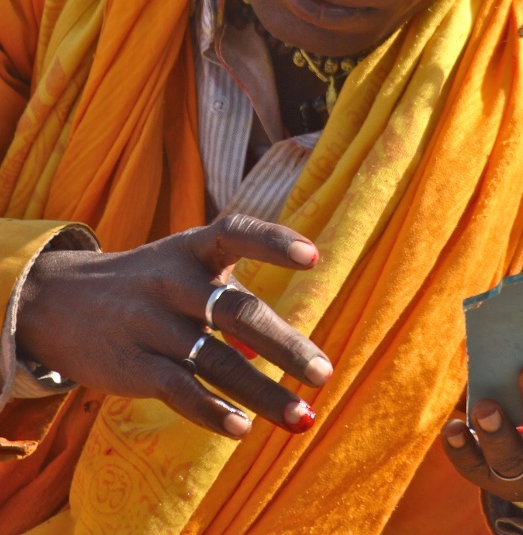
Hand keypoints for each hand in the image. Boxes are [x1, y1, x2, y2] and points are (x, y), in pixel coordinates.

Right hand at [16, 214, 331, 438]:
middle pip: (238, 311)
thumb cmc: (149, 282)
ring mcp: (151, 323)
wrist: (59, 300)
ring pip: (217, 360)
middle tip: (324, 373)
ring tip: (301, 417)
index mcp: (193, 248)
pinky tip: (241, 428)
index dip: (274, 242)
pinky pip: (178, 389)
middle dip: (285, 344)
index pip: (236, 232)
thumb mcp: (185, 265)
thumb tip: (282, 351)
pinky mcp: (133, 364)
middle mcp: (174, 281)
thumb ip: (232, 297)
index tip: (314, 256)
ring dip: (263, 392)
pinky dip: (211, 410)